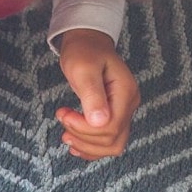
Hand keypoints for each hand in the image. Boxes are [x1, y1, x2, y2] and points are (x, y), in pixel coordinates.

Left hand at [55, 29, 140, 159]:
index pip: (110, 127)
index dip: (84, 128)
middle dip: (82, 136)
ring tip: (65, 135)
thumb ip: (91, 95)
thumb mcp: (83, 69)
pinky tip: (75, 144)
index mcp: (125, 93)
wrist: (88, 44)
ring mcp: (123, 111)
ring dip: (86, 146)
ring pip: (112, 145)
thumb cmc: (84, 52)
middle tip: (63, 119)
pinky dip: (91, 148)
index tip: (63, 113)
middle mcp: (129, 105)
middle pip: (112, 140)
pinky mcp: (114, 116)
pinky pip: (108, 141)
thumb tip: (99, 122)